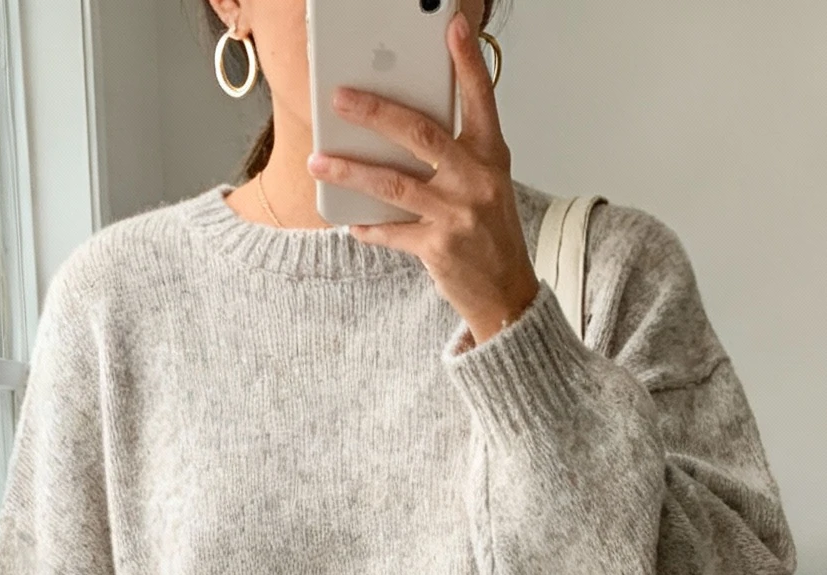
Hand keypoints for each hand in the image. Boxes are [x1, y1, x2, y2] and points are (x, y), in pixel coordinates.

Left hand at [307, 12, 536, 345]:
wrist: (506, 294)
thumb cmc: (491, 233)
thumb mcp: (486, 183)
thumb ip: (455, 152)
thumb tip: (399, 127)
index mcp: (491, 156)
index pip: (480, 98)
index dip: (467, 61)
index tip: (452, 26)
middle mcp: (477, 180)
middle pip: (420, 133)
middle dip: (375, 113)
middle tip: (341, 98)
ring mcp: (457, 215)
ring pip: (393, 183)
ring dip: (351, 171)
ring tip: (320, 161)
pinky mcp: (438, 248)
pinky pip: (391, 230)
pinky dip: (367, 225)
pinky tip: (348, 218)